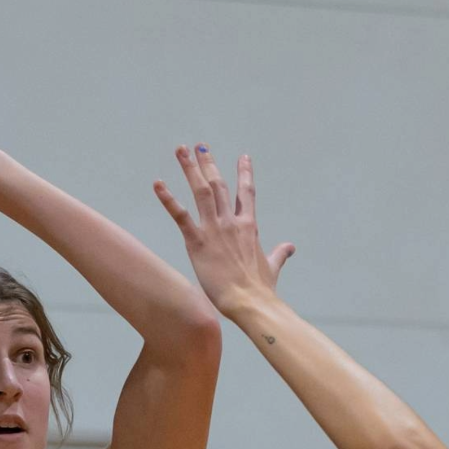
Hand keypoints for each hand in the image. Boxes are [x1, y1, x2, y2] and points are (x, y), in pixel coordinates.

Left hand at [156, 145, 294, 315]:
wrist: (250, 302)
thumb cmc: (261, 289)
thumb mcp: (272, 267)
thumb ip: (279, 254)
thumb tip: (290, 247)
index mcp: (249, 227)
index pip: (247, 193)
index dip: (244, 173)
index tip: (243, 157)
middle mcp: (231, 222)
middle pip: (219, 185)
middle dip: (209, 164)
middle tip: (200, 146)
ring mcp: (214, 229)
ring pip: (201, 190)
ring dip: (190, 169)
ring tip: (181, 150)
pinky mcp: (198, 241)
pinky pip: (180, 215)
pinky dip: (168, 198)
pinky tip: (158, 184)